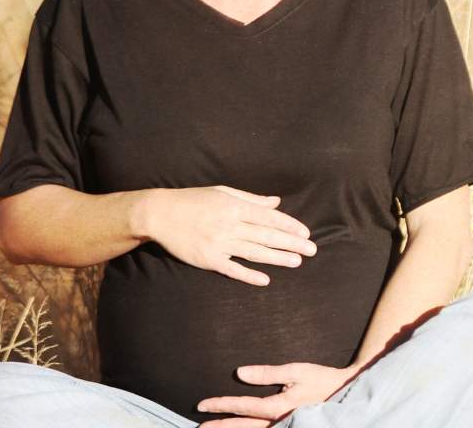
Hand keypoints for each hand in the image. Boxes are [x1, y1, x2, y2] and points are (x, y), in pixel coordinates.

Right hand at [141, 185, 316, 285]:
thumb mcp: (223, 192)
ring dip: (278, 258)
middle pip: (267, 236)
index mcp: (234, 206)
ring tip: (297, 262)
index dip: (289, 226)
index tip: (305, 233)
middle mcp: (230, 225)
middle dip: (292, 243)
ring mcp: (219, 243)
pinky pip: (232, 269)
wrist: (160, 214)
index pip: (269, 217)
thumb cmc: (193, 200)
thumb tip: (276, 202)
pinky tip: (265, 280)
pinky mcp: (208, 259)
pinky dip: (249, 275)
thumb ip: (251, 199)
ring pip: (254, 253)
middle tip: (312, 250)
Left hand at [196, 362, 358, 426]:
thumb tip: (241, 372)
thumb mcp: (296, 370)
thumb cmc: (322, 379)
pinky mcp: (290, 426)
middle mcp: (278, 421)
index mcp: (277, 406)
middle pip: (242, 427)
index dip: (220, 405)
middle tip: (199, 426)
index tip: (202, 404)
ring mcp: (284, 426)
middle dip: (220, 426)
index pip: (242, 407)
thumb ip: (268, 372)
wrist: (346, 392)